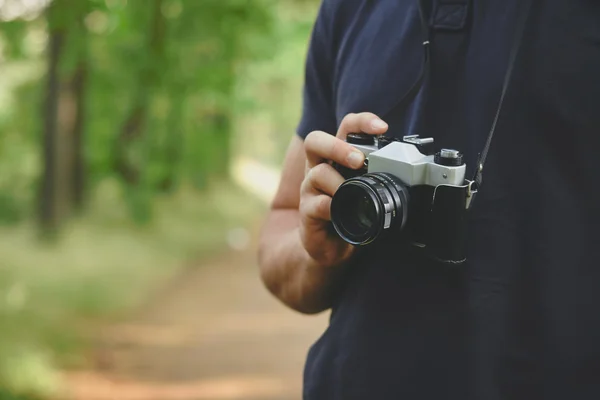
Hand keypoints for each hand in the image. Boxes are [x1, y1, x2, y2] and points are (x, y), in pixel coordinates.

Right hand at [299, 112, 388, 266]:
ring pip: (316, 173)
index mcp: (337, 157)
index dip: (362, 122)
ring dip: (337, 181)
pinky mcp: (308, 211)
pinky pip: (316, 204)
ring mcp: (310, 189)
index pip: (346, 128)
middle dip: (338, 147)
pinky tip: (339, 213)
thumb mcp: (368, 191)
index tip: (381, 127)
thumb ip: (381, 177)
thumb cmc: (351, 214)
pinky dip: (329, 207)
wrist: (331, 246)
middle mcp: (320, 167)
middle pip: (315, 141)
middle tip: (358, 160)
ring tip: (350, 191)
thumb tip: (413, 171)